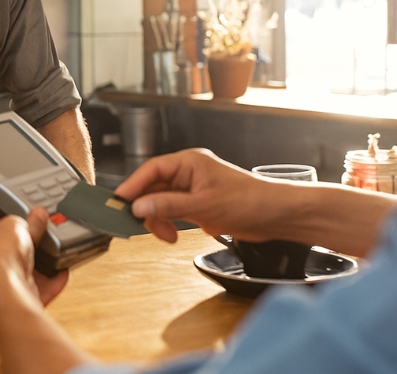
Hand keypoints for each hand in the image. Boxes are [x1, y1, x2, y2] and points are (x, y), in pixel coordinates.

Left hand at [0, 207, 68, 328]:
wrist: (7, 297)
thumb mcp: (11, 226)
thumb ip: (22, 222)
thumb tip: (35, 218)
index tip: (11, 220)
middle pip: (0, 261)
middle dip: (20, 249)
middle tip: (35, 236)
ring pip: (16, 281)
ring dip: (36, 268)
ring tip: (51, 254)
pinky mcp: (12, 313)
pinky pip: (32, 296)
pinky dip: (47, 286)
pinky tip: (59, 274)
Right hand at [114, 148, 275, 243]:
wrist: (277, 215)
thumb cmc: (250, 200)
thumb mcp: (204, 205)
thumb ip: (168, 206)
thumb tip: (139, 206)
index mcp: (188, 163)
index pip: (151, 169)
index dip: (133, 185)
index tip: (119, 200)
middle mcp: (188, 174)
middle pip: (153, 187)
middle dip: (146, 207)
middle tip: (137, 223)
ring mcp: (193, 190)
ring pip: (162, 202)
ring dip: (159, 219)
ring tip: (166, 234)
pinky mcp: (199, 205)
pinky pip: (174, 212)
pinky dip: (170, 224)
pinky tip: (175, 234)